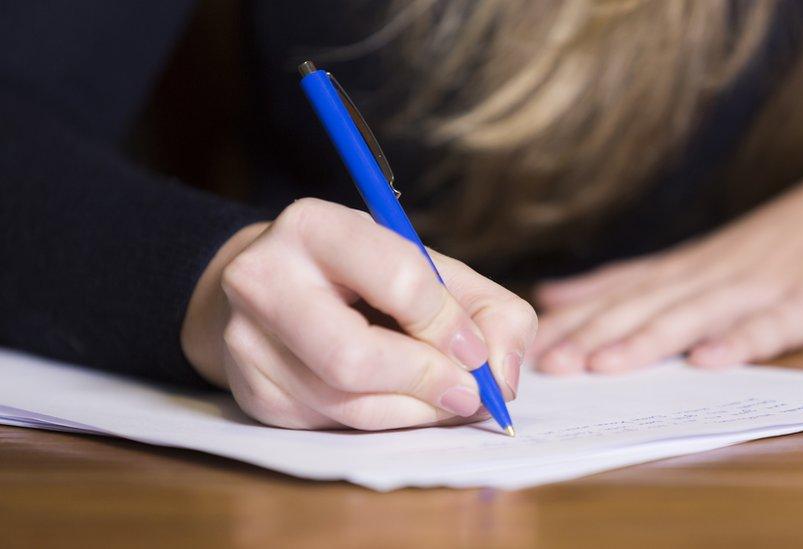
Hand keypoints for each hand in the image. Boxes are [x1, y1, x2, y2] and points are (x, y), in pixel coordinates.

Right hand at [181, 198, 536, 429]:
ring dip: (414, 410)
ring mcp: (248, 341)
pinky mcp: (253, 392)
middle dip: (427, 381)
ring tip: (444, 396)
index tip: (476, 350)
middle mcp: (264, 279)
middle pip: (355, 358)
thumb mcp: (430, 267)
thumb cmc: (366, 273)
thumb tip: (501, 378)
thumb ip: (488, 310)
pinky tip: (402, 400)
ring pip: (346, 402)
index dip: (449, 325)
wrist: (276, 285)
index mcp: (314, 226)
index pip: (397, 280)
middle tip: (469, 393)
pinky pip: (333, 425)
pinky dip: (385, 420)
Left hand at [531, 143, 802, 372]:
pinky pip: (772, 326)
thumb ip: (630, 280)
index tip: (521, 345)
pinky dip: (741, 342)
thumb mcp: (698, 257)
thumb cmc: (782, 240)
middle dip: (591, 336)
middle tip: (547, 365)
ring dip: (648, 340)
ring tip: (605, 365)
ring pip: (694, 315)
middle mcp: (710, 275)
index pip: (613, 295)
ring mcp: (759, 287)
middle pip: (642, 307)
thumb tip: (555, 295)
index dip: (568, 322)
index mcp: (683, 270)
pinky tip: (711, 360)